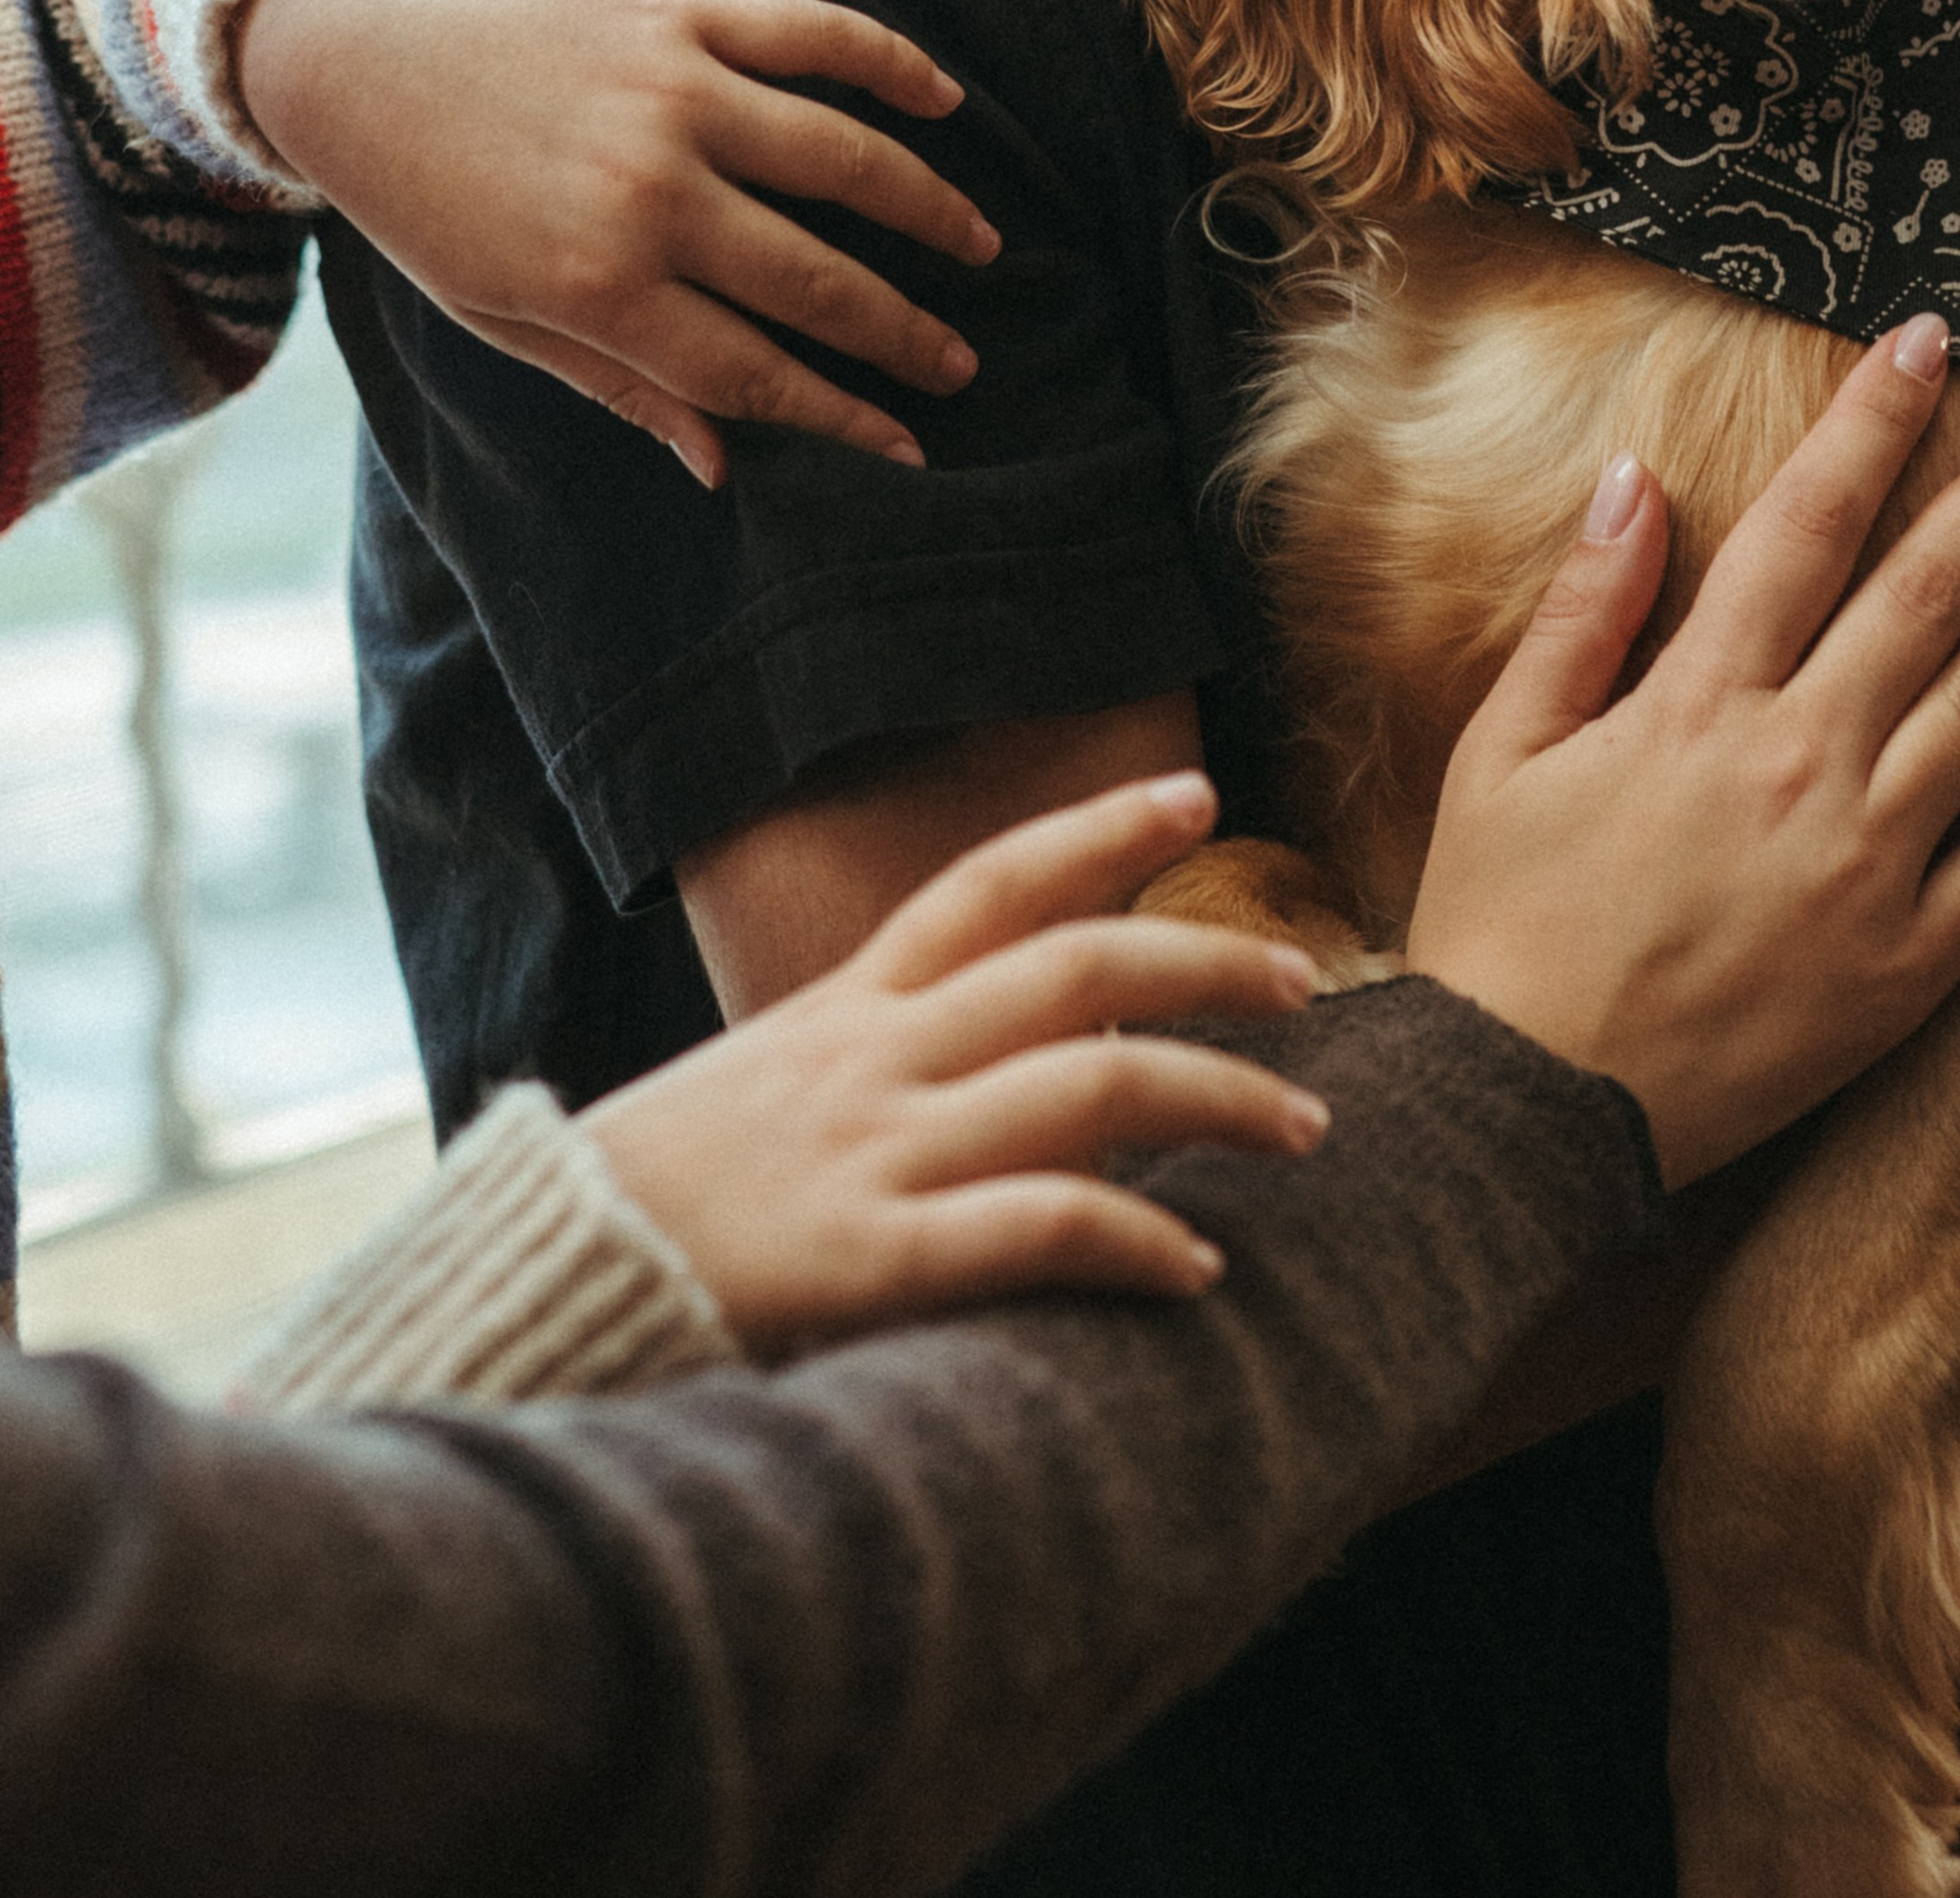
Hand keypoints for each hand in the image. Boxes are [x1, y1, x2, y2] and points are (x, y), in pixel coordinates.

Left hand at [236, 0, 1001, 483]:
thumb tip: (723, 465)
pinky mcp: (679, 9)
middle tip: (961, 365)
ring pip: (843, 157)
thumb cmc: (430, 203)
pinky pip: (812, 35)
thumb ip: (620, 386)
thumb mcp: (502, 320)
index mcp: (597, 283)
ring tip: (981, 246)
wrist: (361, 50)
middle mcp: (647, 189)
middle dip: (901, 333)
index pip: (754, 370)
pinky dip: (889, 63)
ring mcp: (671, 90)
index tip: (906, 445)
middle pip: (815, 277)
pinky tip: (945, 100)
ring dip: (927, 208)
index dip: (841, 414)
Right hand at [585, 773, 1329, 1353]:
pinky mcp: (870, 1259)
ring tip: (1304, 1127)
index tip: (1196, 788)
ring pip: (1090, 1084)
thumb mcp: (758, 1094)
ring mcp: (875, 1152)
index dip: (1096, 828)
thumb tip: (975, 1064)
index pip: (986, 884)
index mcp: (843, 1011)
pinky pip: (1036, 1226)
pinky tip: (1196, 1268)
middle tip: (1306, 983)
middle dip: (1207, 964)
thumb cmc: (650, 1202)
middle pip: (1076, 968)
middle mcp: (874, 1059)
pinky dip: (1133, 1238)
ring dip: (1219, 1097)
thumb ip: (864, 1069)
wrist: (537, 1285)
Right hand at [1405, 317, 1959, 1186]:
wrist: (1527, 1110)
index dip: (1871, 422)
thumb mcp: (1503, 748)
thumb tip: (1637, 479)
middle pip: (1926, 594)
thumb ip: (1583, 610)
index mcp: (1697, 705)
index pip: (1806, 525)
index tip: (1926, 340)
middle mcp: (1799, 767)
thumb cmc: (1500, 923)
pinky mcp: (1905, 964)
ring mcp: (1867, 867)